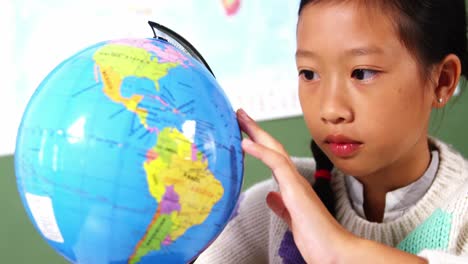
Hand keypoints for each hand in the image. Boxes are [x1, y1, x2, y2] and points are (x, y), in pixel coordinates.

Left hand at [236, 109, 350, 263]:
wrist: (335, 251)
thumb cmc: (317, 238)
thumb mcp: (292, 219)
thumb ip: (281, 206)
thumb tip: (272, 196)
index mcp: (293, 187)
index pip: (274, 158)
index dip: (259, 144)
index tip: (245, 133)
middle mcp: (295, 180)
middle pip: (273, 147)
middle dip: (256, 130)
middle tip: (240, 115)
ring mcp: (296, 183)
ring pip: (275, 149)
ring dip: (256, 133)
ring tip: (241, 119)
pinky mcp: (296, 189)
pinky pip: (276, 163)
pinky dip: (260, 151)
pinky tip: (246, 142)